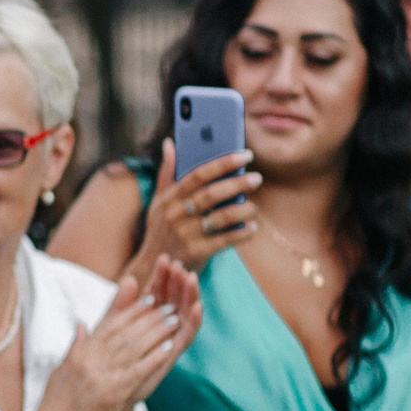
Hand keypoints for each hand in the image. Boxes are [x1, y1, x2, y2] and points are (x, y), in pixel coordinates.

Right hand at [35, 269, 190, 410]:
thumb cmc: (55, 403)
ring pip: (135, 346)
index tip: (149, 300)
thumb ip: (75, 346)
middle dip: (150, 317)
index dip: (131, 310)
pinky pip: (139, 370)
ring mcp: (103, 376)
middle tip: (169, 307)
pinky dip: (155, 357)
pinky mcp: (114, 393)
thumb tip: (81, 325)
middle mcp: (91, 360)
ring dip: (157, 332)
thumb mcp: (61, 369)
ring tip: (174, 321)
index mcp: (80, 352)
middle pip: (126, 332)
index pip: (110, 324)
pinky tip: (168, 348)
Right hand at [121, 141, 259, 289]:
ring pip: (222, 217)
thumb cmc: (160, 230)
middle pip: (212, 194)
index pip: (199, 174)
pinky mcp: (197, 252)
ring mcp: (186, 235)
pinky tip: (252, 228)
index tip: (245, 155)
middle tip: (257, 178)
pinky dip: (242, 233)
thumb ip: (166, 172)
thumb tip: (170, 143)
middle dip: (238, 184)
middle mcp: (176, 215)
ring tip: (254, 207)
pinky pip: (225, 240)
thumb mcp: (158, 202)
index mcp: (169, 198)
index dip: (224, 163)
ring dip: (243, 210)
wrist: (154, 266)